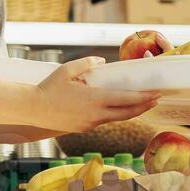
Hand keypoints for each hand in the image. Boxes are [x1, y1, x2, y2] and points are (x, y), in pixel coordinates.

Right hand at [30, 56, 160, 133]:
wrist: (33, 110)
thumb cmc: (49, 88)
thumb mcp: (67, 70)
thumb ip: (87, 64)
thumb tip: (101, 62)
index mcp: (94, 100)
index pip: (126, 100)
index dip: (143, 98)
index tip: (157, 94)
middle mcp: (95, 115)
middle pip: (127, 113)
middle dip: (143, 106)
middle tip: (156, 99)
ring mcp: (90, 124)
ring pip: (116, 118)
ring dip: (130, 112)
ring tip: (141, 104)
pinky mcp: (84, 128)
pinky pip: (103, 121)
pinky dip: (114, 114)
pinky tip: (117, 108)